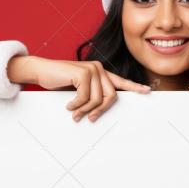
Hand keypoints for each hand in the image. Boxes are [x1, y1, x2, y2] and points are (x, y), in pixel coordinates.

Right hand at [8, 56, 150, 121]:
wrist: (41, 70)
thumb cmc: (59, 81)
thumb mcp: (78, 88)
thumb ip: (90, 94)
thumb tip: (98, 110)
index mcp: (100, 72)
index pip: (120, 81)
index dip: (134, 87)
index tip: (147, 91)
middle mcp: (99, 69)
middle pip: (111, 96)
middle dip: (100, 110)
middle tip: (89, 119)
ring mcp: (92, 69)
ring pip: (97, 99)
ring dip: (84, 110)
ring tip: (74, 113)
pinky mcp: (83, 73)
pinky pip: (85, 98)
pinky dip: (76, 105)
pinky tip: (68, 105)